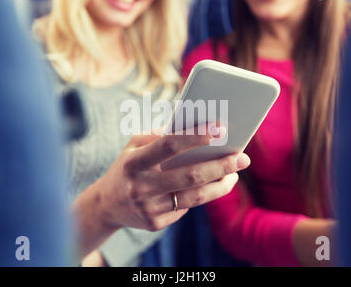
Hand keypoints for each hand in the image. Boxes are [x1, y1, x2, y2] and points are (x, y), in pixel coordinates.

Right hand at [100, 125, 250, 230]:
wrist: (107, 205)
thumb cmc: (127, 167)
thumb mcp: (133, 146)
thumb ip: (157, 135)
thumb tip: (192, 128)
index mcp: (134, 162)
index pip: (169, 145)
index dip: (196, 136)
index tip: (220, 128)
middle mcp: (141, 186)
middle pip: (190, 175)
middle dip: (221, 165)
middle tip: (243, 157)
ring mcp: (148, 208)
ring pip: (195, 197)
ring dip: (221, 185)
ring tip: (234, 174)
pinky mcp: (156, 223)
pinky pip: (186, 207)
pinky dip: (202, 195)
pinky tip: (212, 186)